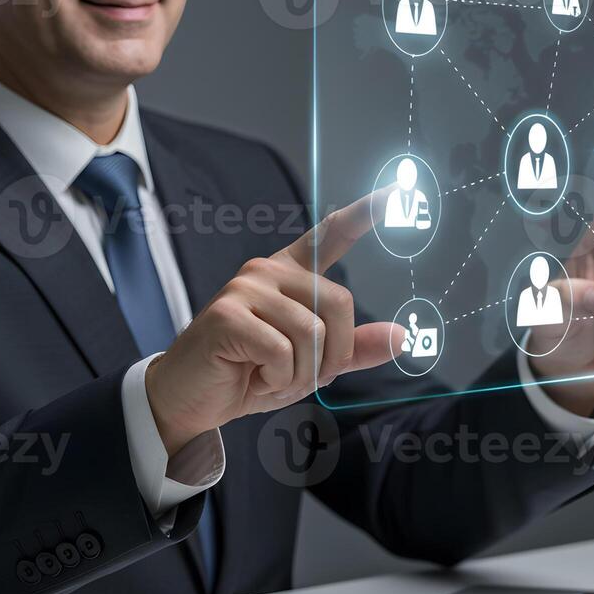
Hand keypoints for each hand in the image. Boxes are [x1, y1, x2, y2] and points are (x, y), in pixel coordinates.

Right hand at [145, 191, 401, 455]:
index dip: (360, 217)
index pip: (328, 238)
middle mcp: (267, 271)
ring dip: (300, 374)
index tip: (392, 195)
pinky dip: (277, 378)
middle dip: (330, 356)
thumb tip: (401, 337)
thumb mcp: (311, 365)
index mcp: (289, 275)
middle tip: (296, 375)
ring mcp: (245, 288)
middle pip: (338, 305)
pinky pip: (283, 351)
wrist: (192, 397)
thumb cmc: (249, 374)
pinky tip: (253, 375)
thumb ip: (352, 349)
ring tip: (269, 376)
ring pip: (311, 334)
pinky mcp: (228, 314)